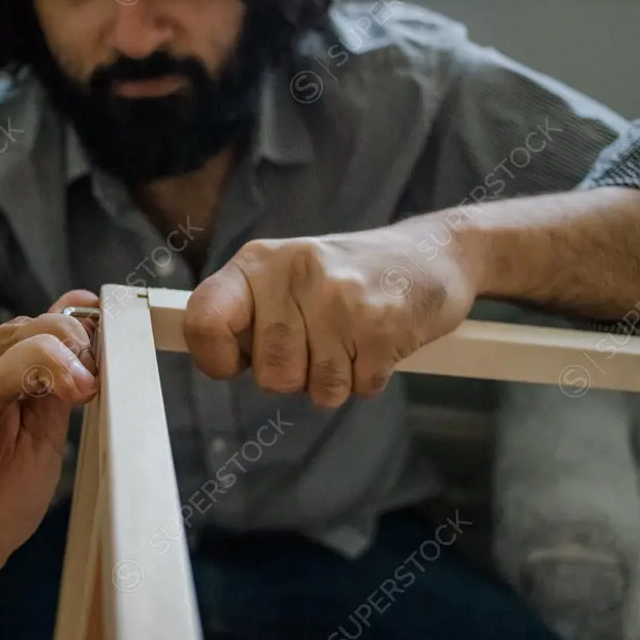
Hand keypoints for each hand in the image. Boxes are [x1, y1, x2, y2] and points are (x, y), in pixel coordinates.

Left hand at [183, 223, 477, 407]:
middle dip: (295, 375)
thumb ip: (249, 313)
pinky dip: (370, 377)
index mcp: (260, 262)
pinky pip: (359, 388)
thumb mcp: (287, 275)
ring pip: (318, 388)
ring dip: (337, 379)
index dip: (213, 357)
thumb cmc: (351, 274)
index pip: (205, 317)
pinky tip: (378, 343)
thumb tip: (212, 356)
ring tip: (352, 340)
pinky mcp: (382, 324)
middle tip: (319, 343)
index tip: (233, 362)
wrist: (434, 251)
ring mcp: (341, 299)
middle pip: (270, 374)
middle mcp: (296, 275)